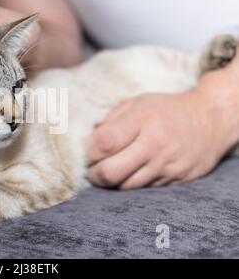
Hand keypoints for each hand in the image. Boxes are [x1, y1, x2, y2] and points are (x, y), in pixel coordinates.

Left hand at [86, 91, 234, 189]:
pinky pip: (144, 189)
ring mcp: (166, 164)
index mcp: (142, 119)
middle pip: (110, 172)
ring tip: (108, 170)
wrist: (210, 120)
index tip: (81, 152)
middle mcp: (155, 144)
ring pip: (125, 186)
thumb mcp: (136, 103)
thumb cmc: (165, 110)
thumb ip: (109, 121)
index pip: (104, 143)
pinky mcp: (176, 179)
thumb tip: (85, 141)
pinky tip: (130, 172)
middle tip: (90, 169)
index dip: (86, 152)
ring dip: (111, 182)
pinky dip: (131, 183)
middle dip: (93, 174)